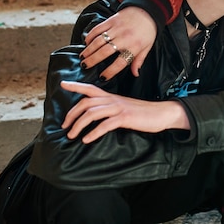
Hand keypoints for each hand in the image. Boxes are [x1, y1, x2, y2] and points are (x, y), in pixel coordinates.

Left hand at [60, 81, 188, 143]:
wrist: (161, 113)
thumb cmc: (142, 113)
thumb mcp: (124, 107)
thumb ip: (110, 109)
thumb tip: (96, 117)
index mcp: (111, 96)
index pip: (90, 88)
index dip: (76, 85)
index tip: (63, 84)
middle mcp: (113, 100)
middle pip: (86, 102)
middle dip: (72, 114)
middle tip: (65, 126)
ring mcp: (119, 108)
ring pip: (92, 113)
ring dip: (78, 125)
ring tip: (72, 136)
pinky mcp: (125, 117)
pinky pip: (105, 124)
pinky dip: (93, 132)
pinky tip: (87, 139)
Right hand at [80, 7, 156, 79]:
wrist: (147, 11)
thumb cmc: (148, 30)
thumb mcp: (147, 47)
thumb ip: (139, 60)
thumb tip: (135, 74)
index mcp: (134, 46)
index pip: (120, 62)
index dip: (110, 71)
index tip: (102, 77)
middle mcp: (124, 38)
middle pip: (105, 52)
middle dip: (93, 60)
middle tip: (85, 66)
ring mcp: (116, 28)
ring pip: (98, 41)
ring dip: (89, 50)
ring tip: (82, 57)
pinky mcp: (111, 20)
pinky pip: (97, 29)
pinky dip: (90, 36)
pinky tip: (86, 43)